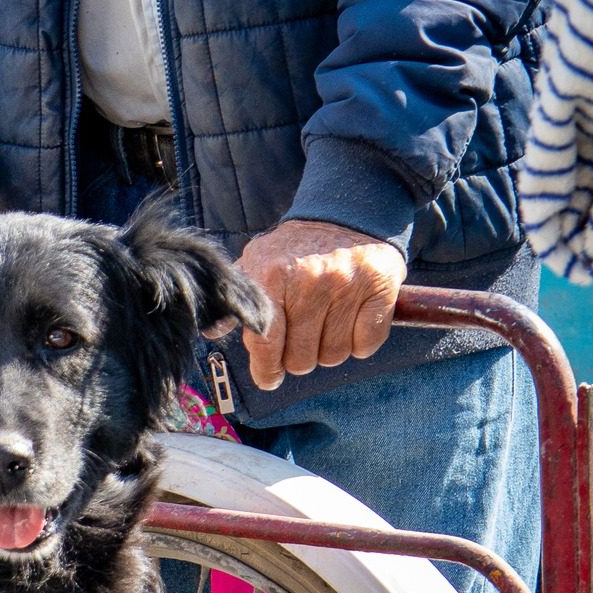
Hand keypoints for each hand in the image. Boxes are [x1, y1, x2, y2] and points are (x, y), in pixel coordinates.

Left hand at [234, 219, 405, 392]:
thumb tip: (213, 331)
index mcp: (273, 276)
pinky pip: (365, 345)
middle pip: (301, 359)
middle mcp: (310, 280)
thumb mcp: (258, 264)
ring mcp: (347, 284)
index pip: (266, 343)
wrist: (344, 214)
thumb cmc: (295, 250)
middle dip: (299, 357)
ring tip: (327, 323)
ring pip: (334, 356)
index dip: (266, 370)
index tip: (269, 378)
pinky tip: (351, 322)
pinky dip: (359, 342)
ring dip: (328, 349)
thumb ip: (239, 300)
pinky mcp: (379, 289)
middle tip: (302, 337)